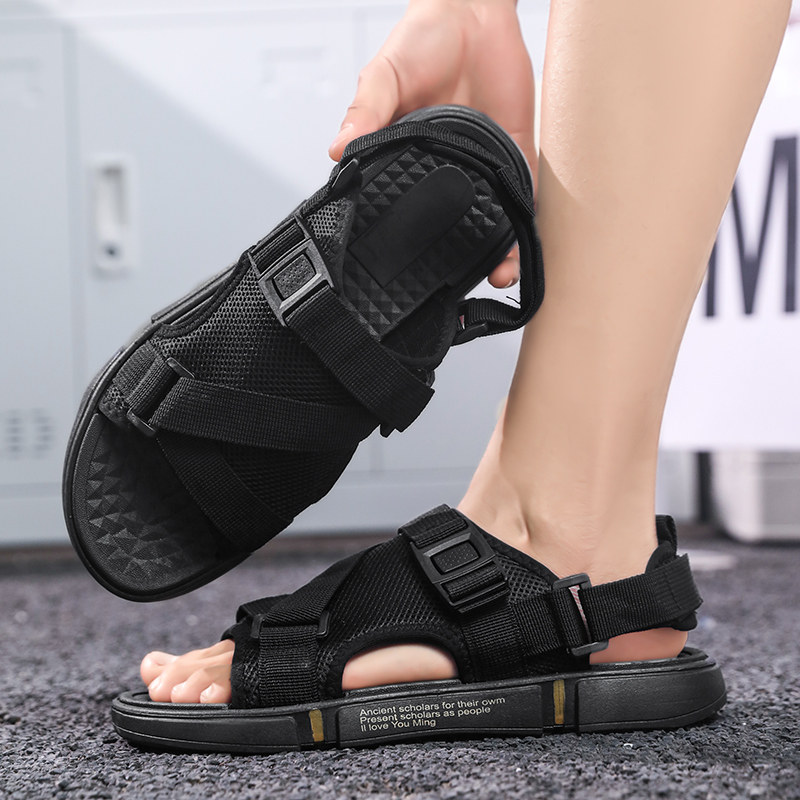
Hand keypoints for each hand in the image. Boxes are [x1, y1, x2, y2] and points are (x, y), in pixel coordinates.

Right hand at [329, 0, 536, 288]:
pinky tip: (527, 245)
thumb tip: (337, 151)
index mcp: (409, 160)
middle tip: (462, 284)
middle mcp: (447, 172)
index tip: (412, 273)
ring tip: (499, 275)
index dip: (411, 243)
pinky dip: (527, 221)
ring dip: (497, 250)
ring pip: (490, 220)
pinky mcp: (515, 154)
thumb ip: (366, 111)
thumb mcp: (383, 75)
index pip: (408, 211)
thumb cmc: (423, 41)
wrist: (474, 10)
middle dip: (460, 258)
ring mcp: (482, 167)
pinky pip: (523, 194)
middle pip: (453, 226)